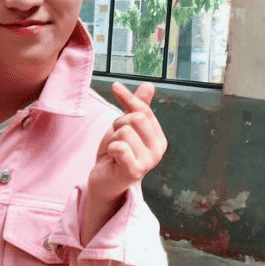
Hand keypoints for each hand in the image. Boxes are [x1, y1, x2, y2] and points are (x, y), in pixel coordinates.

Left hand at [88, 82, 166, 204]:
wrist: (105, 180)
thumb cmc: (116, 154)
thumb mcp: (126, 127)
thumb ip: (137, 107)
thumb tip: (148, 85)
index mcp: (159, 138)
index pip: (144, 110)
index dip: (127, 98)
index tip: (114, 87)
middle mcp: (158, 150)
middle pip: (135, 118)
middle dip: (118, 125)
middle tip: (115, 140)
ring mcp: (149, 162)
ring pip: (124, 131)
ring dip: (112, 139)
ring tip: (114, 152)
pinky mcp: (135, 171)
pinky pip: (120, 147)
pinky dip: (111, 149)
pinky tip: (113, 158)